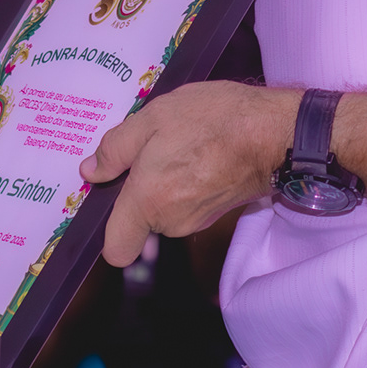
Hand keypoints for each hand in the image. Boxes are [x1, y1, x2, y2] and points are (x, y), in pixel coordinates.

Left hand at [81, 81, 298, 266]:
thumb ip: (116, 148)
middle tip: (154, 150)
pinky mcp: (218, 212)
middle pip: (142, 220)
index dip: (110, 228)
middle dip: (143, 190)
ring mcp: (197, 220)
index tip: (114, 196)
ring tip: (183, 145)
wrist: (274, 131)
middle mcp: (171, 221)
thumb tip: (92, 171)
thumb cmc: (214, 120)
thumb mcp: (154, 117)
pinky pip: (190, 204)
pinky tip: (202, 152)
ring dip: (168, 184)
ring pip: (167, 210)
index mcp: (147, 201)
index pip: (116, 250)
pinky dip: (191, 183)